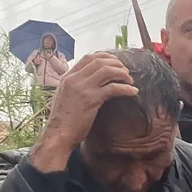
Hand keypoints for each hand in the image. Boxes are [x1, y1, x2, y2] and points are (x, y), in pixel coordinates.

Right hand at [29, 53, 137, 171]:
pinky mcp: (91, 99)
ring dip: (122, 74)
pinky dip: (126, 88)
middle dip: (116, 64)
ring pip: (107, 71)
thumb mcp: (65, 96)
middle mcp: (74, 79)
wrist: (58, 135)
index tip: (115, 62)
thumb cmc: (63, 120)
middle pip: (100, 61)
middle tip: (126, 72)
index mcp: (67, 77)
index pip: (88, 57)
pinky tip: (132, 92)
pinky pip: (113, 88)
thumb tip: (90, 81)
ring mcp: (82, 88)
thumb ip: (75, 86)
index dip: (105, 57)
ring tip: (130, 81)